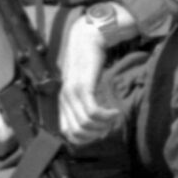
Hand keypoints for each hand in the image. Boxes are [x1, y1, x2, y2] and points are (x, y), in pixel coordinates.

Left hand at [56, 13, 122, 145]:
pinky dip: (105, 116)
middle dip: (96, 134)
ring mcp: (72, 93)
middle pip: (77, 132)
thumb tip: (94, 120)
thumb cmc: (89, 61)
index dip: (85, 139)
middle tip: (110, 125)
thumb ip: (83, 100)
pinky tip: (115, 112)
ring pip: (85, 124)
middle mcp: (64, 100)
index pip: (68, 134)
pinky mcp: (83, 86)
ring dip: (103, 125)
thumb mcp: (84, 83)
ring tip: (114, 117)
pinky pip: (93, 111)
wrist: (88, 38)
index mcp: (63, 102)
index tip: (100, 131)